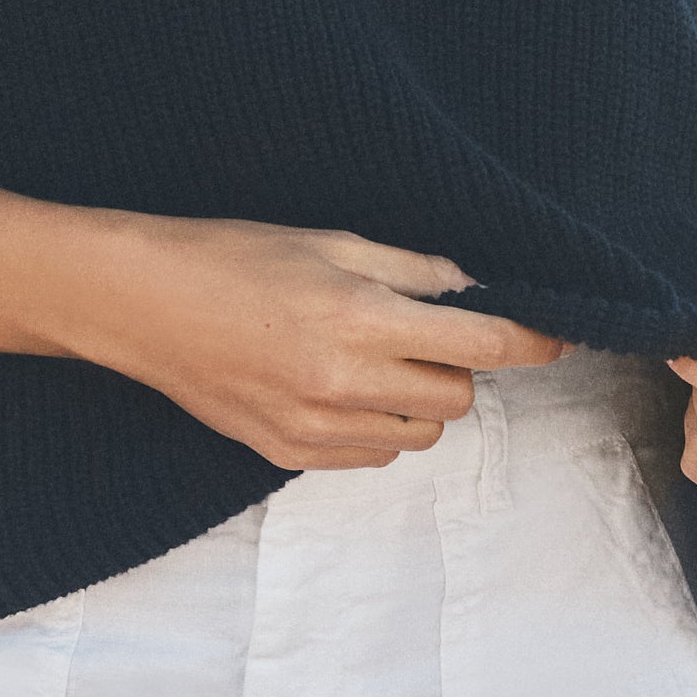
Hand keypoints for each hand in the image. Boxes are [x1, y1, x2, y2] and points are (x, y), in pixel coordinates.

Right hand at [57, 214, 568, 470]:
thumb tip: (474, 289)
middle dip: (458, 364)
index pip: (481, 344)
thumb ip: (411, 270)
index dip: (532, 342)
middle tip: (420, 331)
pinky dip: (378, 427)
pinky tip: (341, 387)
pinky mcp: (289, 455)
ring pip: (421, 434)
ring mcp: (316, 427)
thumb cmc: (232, 257)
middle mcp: (344, 382)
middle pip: (459, 397)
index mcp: (360, 318)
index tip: (556, 339)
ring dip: (419, 399)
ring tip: (374, 359)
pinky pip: (373, 456)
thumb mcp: (329, 240)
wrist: (141, 305)